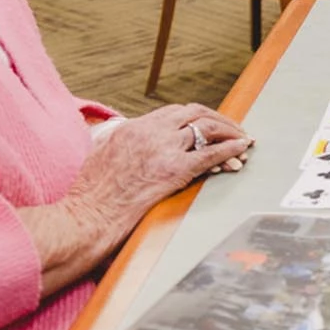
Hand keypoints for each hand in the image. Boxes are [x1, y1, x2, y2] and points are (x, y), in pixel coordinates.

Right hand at [69, 105, 250, 226]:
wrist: (86, 217)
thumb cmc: (89, 197)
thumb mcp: (99, 155)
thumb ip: (117, 142)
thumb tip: (124, 139)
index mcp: (131, 127)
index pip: (173, 112)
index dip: (195, 116)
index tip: (207, 123)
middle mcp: (149, 132)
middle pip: (194, 113)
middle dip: (217, 118)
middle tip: (232, 128)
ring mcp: (163, 149)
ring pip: (206, 129)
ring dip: (229, 132)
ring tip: (243, 138)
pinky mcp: (174, 170)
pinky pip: (211, 153)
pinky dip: (231, 148)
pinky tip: (242, 149)